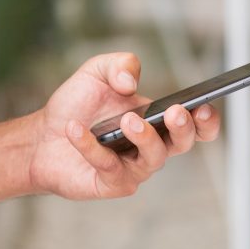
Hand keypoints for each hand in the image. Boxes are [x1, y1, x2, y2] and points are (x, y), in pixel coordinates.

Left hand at [27, 52, 220, 199]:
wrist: (42, 136)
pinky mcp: (111, 183)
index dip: (207, 121)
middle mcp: (152, 147)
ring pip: (153, 159)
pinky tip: (74, 129)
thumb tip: (132, 81)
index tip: (204, 106)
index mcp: (158, 121)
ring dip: (145, 138)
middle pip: (183, 144)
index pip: (195, 126)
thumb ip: (120, 64)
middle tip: (174, 112)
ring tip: (125, 121)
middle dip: (184, 128)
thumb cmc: (76, 107)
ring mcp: (134, 168)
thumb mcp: (97, 72)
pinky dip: (91, 147)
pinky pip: (109, 167)